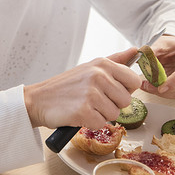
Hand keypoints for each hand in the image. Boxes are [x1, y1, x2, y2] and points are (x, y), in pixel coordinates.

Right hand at [24, 48, 143, 129]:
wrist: (39, 100)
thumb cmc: (66, 86)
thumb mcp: (91, 67)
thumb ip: (116, 60)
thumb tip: (135, 50)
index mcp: (103, 64)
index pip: (134, 81)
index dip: (125, 90)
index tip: (111, 91)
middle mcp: (98, 75)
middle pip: (126, 100)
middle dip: (113, 105)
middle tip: (94, 100)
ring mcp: (91, 93)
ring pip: (115, 114)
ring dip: (101, 115)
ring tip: (85, 106)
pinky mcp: (83, 111)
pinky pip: (101, 124)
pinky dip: (90, 123)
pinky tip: (79, 114)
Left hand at [140, 36, 174, 99]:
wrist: (174, 50)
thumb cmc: (169, 46)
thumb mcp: (159, 44)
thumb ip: (151, 51)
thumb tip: (141, 57)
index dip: (174, 81)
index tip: (160, 88)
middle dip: (165, 88)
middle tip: (147, 86)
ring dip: (165, 93)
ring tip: (148, 86)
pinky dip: (167, 94)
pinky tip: (156, 88)